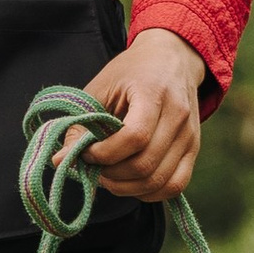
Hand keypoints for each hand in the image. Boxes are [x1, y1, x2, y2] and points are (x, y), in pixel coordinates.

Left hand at [74, 28, 206, 203]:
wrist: (171, 60)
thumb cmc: (130, 72)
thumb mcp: (100, 89)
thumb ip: (80, 126)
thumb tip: (59, 160)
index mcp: (154, 93)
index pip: (134, 137)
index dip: (105, 154)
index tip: (87, 152)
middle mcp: (178, 116)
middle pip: (146, 165)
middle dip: (112, 175)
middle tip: (94, 168)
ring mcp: (190, 135)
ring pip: (159, 180)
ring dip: (127, 187)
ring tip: (109, 176)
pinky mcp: (194, 150)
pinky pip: (175, 185)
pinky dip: (149, 193)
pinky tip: (130, 182)